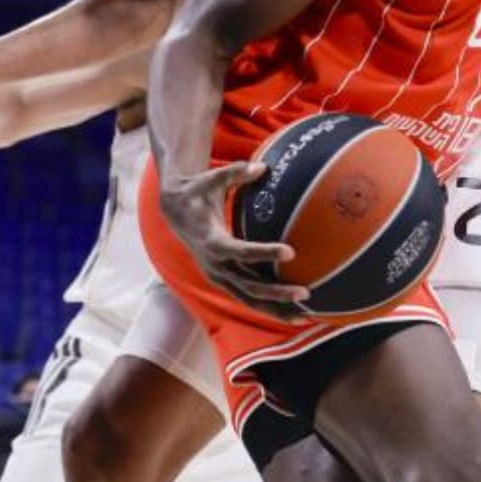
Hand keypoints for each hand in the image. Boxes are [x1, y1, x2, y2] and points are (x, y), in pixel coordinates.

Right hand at [159, 160, 307, 320]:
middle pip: (248, 286)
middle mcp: (214, 265)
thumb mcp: (213, 178)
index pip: (241, 251)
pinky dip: (269, 307)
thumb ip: (236, 173)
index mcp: (211, 241)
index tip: (291, 251)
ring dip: (276, 309)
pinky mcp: (224, 281)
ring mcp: (219, 277)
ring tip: (305, 315)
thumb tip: (263, 166)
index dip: (265, 253)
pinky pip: (248, 298)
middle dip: (276, 293)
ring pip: (249, 300)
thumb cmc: (198, 191)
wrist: (175, 212)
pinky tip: (292, 312)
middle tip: (305, 292)